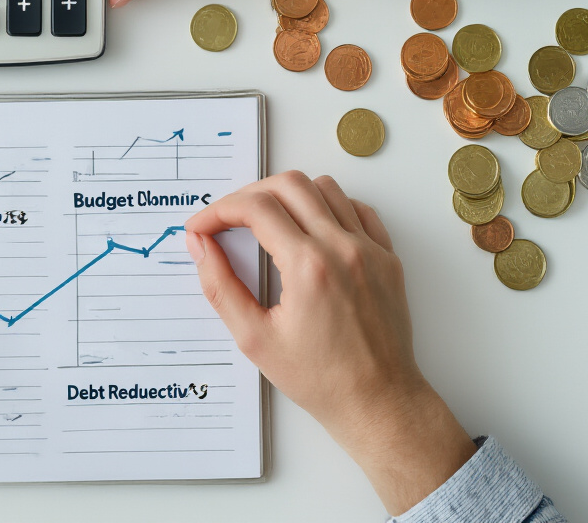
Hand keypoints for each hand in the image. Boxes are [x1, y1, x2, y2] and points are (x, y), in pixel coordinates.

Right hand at [185, 172, 476, 514]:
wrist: (377, 402)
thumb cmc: (320, 379)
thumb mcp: (255, 338)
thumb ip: (220, 286)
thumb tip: (199, 245)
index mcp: (308, 266)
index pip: (255, 208)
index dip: (218, 211)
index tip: (202, 228)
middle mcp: (343, 248)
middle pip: (288, 185)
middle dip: (249, 194)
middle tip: (228, 220)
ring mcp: (370, 250)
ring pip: (324, 188)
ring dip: (288, 196)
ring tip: (267, 222)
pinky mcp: (387, 258)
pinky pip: (358, 209)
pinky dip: (329, 207)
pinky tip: (311, 229)